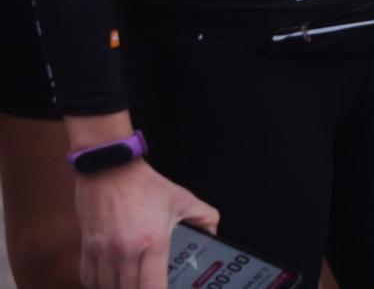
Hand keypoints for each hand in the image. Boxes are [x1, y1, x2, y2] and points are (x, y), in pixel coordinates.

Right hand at [76, 161, 218, 288]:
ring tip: (131, 283)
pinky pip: (87, 277)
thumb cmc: (145, 184)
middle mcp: (126, 252)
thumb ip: (203, 216)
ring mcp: (103, 252)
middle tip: (149, 285)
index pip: (153, 287)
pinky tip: (109, 281)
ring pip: (107, 288)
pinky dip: (98, 284)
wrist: (110, 168)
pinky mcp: (87, 247)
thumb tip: (213, 233)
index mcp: (153, 243)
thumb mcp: (182, 198)